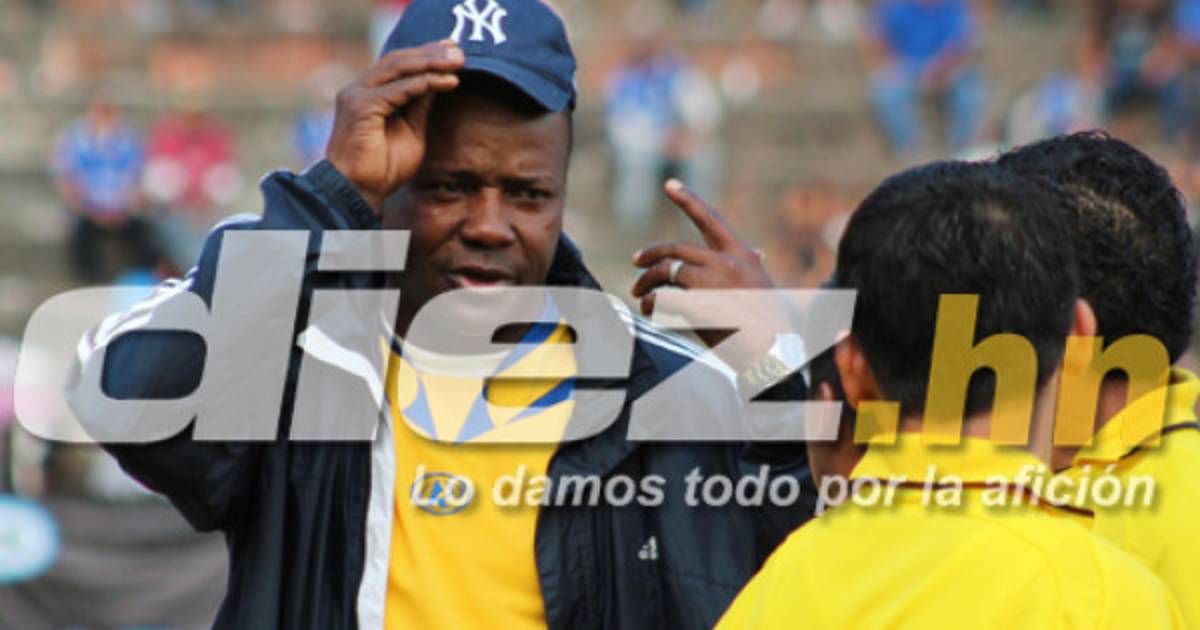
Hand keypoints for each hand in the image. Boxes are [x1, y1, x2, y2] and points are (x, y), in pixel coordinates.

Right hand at [325, 40, 464, 211]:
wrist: (357, 193)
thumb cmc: (382, 170)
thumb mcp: (411, 131)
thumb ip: (420, 106)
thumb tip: (439, 80)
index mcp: (368, 94)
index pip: (398, 65)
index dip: (426, 55)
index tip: (453, 51)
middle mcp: (358, 90)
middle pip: (398, 60)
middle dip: (431, 53)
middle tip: (460, 51)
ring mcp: (356, 96)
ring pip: (399, 68)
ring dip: (431, 62)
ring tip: (458, 61)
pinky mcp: (361, 107)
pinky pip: (399, 89)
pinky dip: (426, 83)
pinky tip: (448, 81)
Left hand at [632, 179, 772, 312]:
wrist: (771, 352)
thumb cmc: (769, 321)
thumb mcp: (763, 284)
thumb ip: (752, 265)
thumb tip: (757, 251)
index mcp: (741, 255)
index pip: (710, 219)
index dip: (688, 199)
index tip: (669, 184)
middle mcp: (725, 262)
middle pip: (676, 249)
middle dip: (651, 255)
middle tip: (636, 262)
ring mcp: (711, 282)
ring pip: (666, 271)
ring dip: (646, 282)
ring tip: (639, 294)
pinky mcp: (697, 303)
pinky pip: (662, 297)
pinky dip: (650, 303)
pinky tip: (648, 309)